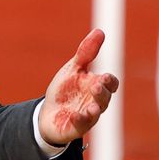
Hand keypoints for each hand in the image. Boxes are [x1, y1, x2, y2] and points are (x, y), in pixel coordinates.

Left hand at [38, 29, 119, 145]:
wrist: (48, 112)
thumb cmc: (65, 89)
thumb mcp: (74, 68)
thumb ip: (86, 52)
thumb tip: (100, 31)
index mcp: (97, 86)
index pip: (111, 84)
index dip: (110, 81)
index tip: (105, 76)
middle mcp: (95, 102)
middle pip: (104, 98)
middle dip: (101, 93)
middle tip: (96, 85)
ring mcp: (87, 116)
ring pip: (95, 114)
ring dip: (94, 110)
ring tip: (92, 107)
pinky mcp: (75, 128)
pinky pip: (80, 126)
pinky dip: (79, 121)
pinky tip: (75, 115)